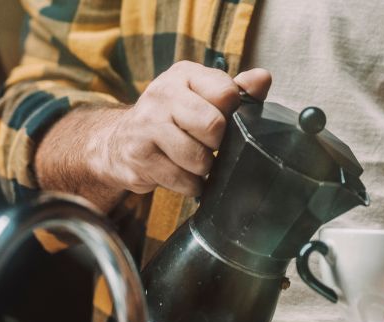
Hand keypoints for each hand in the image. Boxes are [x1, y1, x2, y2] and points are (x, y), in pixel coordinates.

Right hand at [35, 61, 272, 209]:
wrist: (119, 142)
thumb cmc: (173, 119)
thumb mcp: (203, 97)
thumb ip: (237, 89)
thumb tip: (263, 79)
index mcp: (184, 75)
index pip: (226, 93)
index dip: (233, 114)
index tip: (224, 120)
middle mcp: (162, 94)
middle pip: (213, 126)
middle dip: (218, 144)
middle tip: (209, 145)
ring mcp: (146, 125)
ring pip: (199, 158)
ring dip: (204, 168)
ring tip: (194, 161)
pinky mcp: (138, 156)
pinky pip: (182, 180)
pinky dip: (190, 185)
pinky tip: (181, 174)